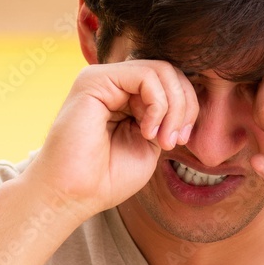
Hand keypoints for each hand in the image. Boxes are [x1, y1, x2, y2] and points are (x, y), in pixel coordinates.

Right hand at [20, 61, 197, 219]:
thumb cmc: (108, 177)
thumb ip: (168, 117)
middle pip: (170, 72)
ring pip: (162, 70)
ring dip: (174, 108)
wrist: (74, 194)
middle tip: (174, 141)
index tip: (180, 141)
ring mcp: (104, 79)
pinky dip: (158, 104)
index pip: (172, 82)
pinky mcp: (94, 79)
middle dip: (185, 107)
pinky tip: (147, 130)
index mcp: (128, 97)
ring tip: (161, 139)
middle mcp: (115, 83)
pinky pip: (146, 76)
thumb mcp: (151, 143)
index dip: (188, 108)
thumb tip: (189, 96)